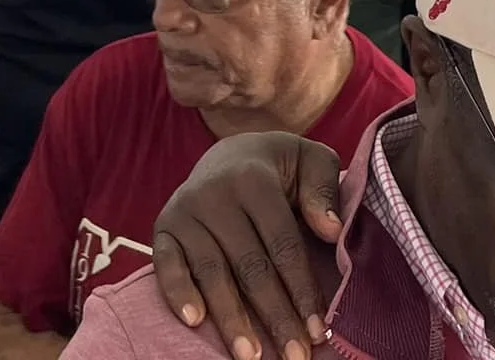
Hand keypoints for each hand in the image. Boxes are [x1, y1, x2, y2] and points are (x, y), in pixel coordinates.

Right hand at [152, 132, 342, 359]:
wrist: (227, 154)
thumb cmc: (277, 167)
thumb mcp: (309, 161)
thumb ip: (323, 190)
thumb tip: (332, 230)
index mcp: (255, 178)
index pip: (283, 244)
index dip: (302, 290)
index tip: (318, 330)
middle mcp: (215, 194)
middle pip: (250, 266)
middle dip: (274, 316)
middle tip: (294, 357)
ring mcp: (185, 212)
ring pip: (212, 273)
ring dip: (232, 319)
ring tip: (251, 356)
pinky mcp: (162, 227)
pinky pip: (166, 265)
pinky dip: (178, 292)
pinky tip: (195, 321)